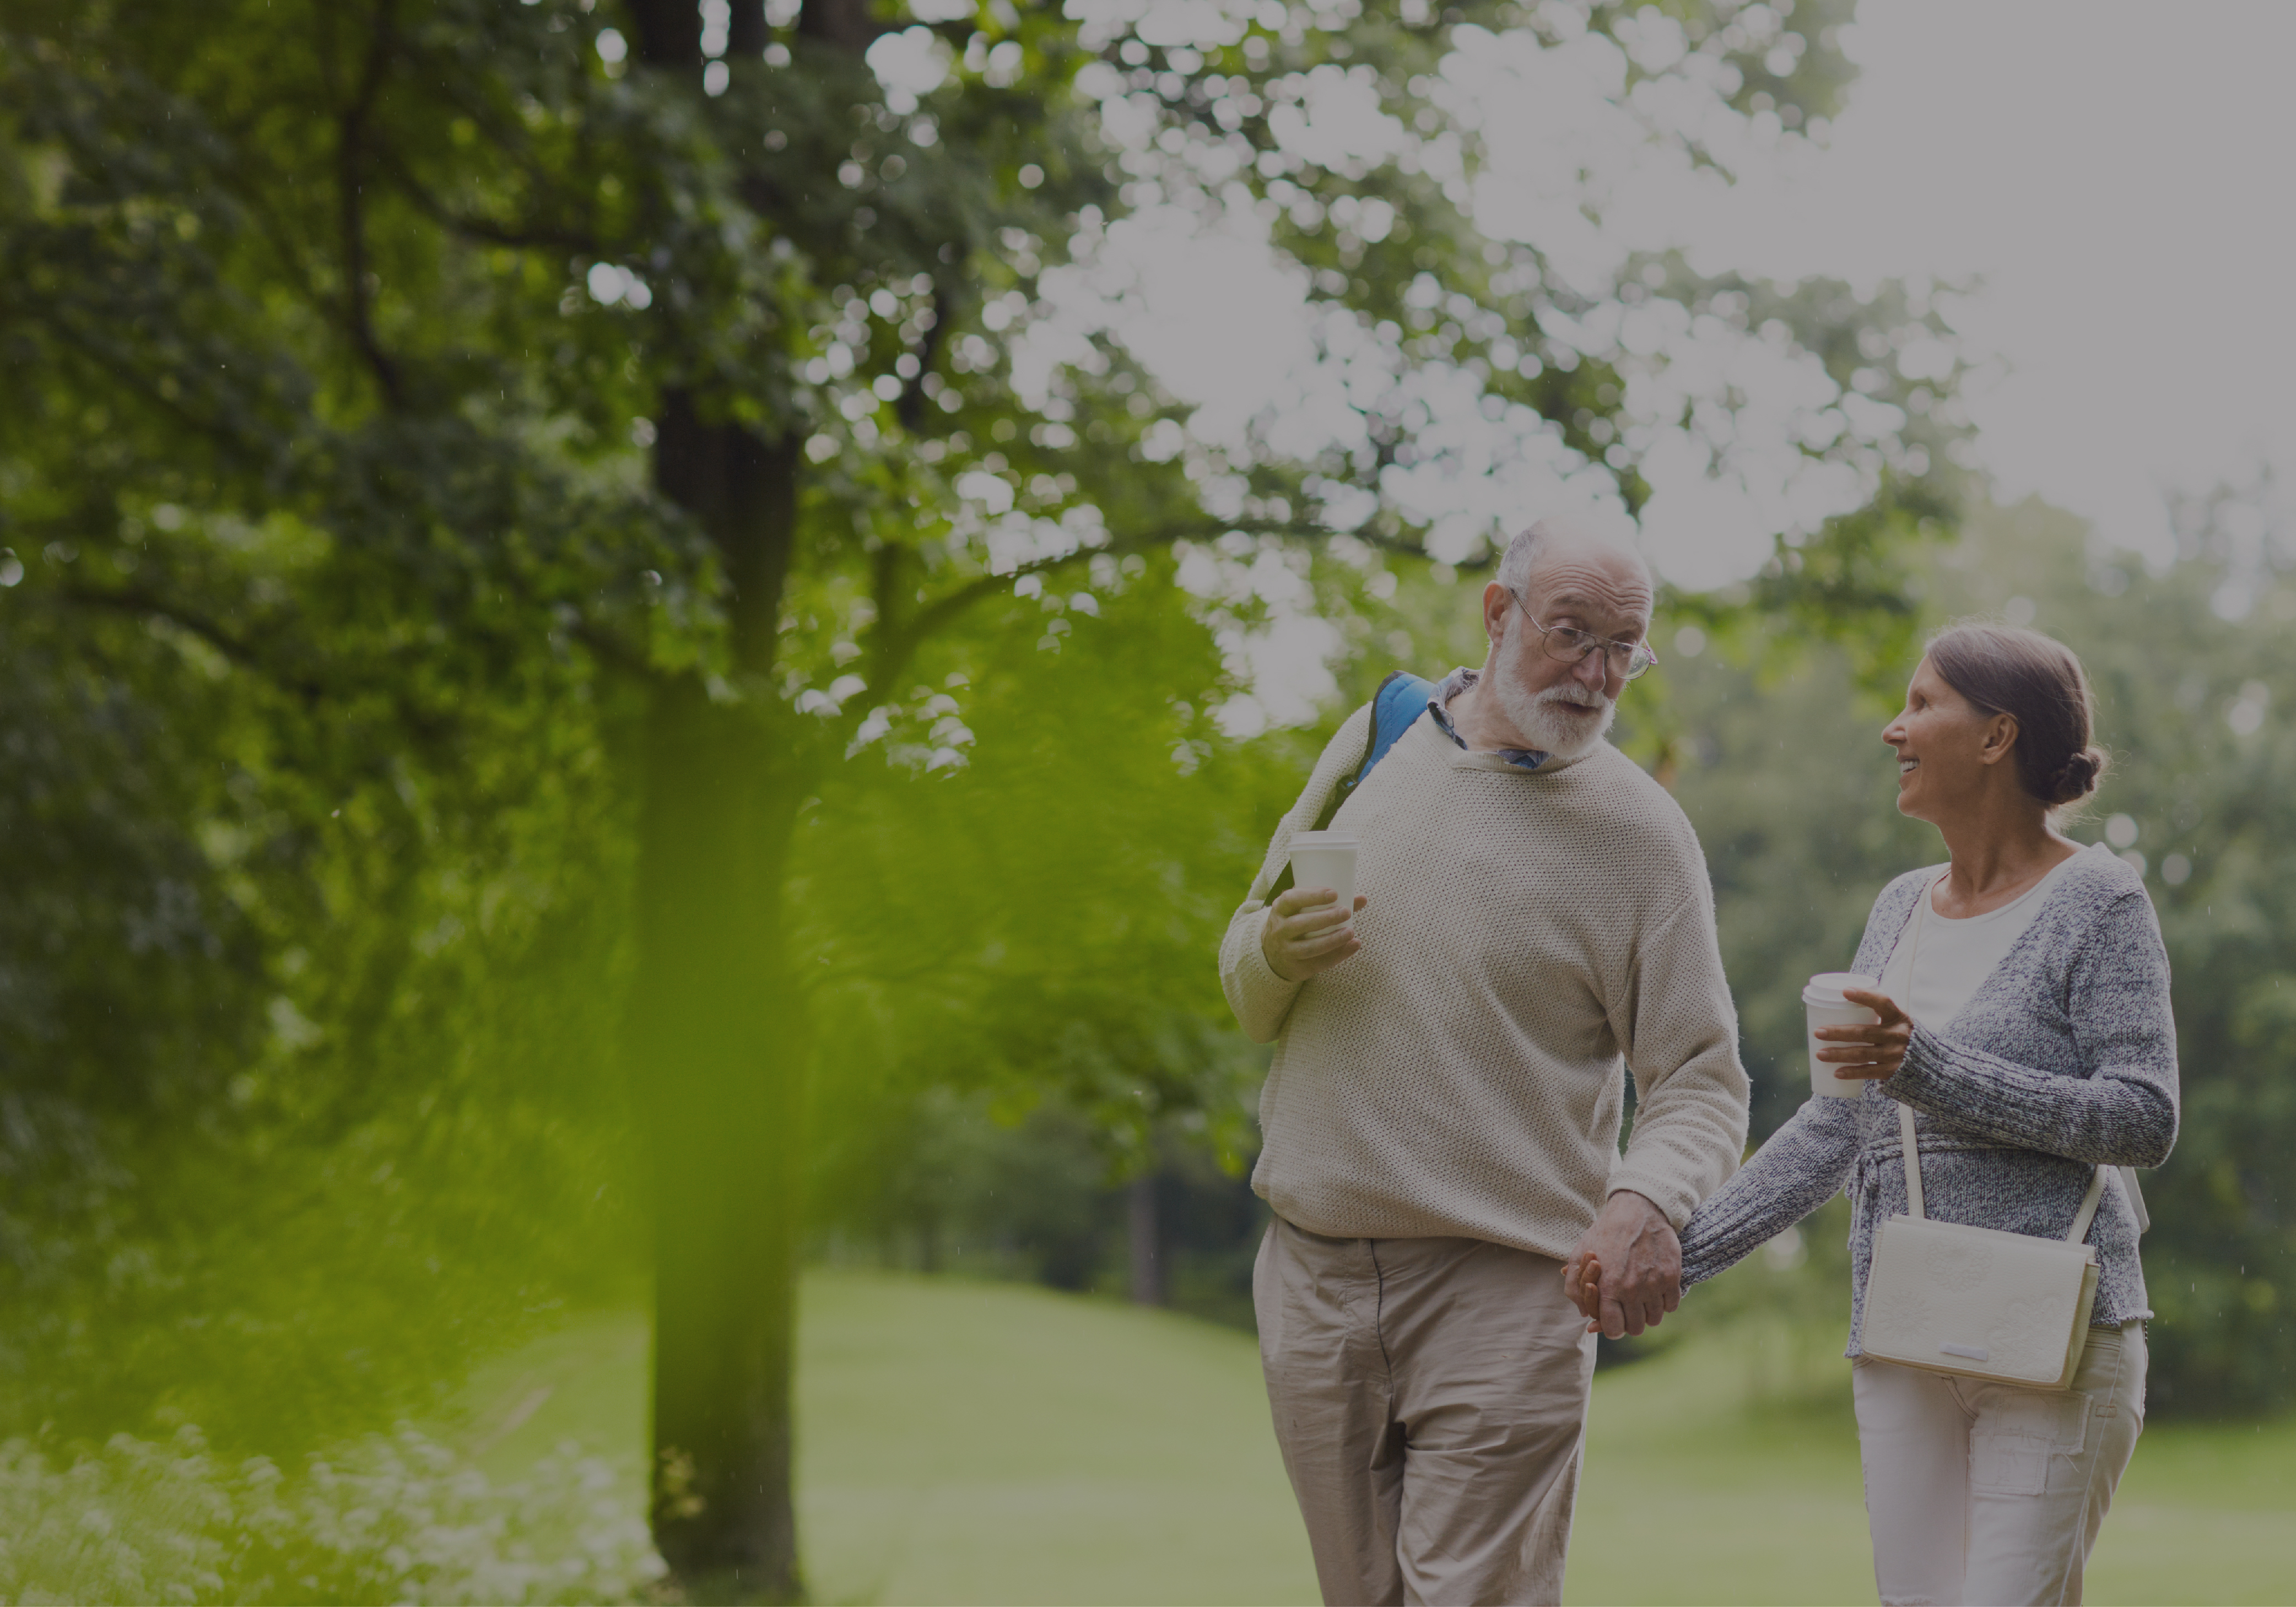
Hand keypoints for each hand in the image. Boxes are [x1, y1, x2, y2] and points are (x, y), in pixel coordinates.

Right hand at [1261, 886, 1368, 982]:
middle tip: (1346, 912)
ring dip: (1332, 940)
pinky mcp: (1296, 967)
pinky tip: (1353, 946)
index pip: (1291, 899)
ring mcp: (1286, 950)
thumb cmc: (1295, 923)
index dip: (1312, 896)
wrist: (1273, 954)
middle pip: (1300, 924)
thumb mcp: (1302, 910)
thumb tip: (1362, 898)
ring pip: (1309, 947)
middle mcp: (1279, 930)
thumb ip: (1330, 903)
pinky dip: (1337, 955)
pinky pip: (1318, 963)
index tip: (1334, 894)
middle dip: (1325, 918)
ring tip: (1350, 932)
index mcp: (1280, 909)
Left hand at [1565, 1191, 1679, 1338]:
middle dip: (1630, 1321)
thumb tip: (1583, 1313)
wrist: (1637, 1211)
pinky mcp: (1671, 1277)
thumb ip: (1574, 1286)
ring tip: (1641, 1298)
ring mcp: (1653, 1285)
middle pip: (1636, 1328)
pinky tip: (1655, 1290)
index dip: (1611, 1328)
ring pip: (1654, 1320)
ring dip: (1647, 1313)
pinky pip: (1671, 1306)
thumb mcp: (1578, 1255)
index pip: (1613, 1329)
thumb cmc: (1605, 1233)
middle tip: (1628, 1308)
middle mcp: (1630, 1290)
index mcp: (1607, 1287)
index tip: (1613, 1319)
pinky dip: (1664, 1302)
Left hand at [1820, 988, 1913, 1082]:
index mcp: (1898, 1017)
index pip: (1883, 1002)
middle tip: (1819, 1032)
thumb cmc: (1902, 1036)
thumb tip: (1840, 1001)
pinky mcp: (1893, 1071)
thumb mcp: (1897, 1021)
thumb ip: (1877, 1013)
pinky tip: (1836, 1072)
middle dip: (1839, 1032)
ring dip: (1839, 1054)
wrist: (1929, 1064)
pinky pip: (1869, 1072)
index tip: (1844, 991)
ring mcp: (1896, 1054)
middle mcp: (1898, 1035)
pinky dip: (1852, 1073)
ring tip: (1820, 1054)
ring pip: (1863, 1053)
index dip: (1864, 996)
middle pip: (1864, 1033)